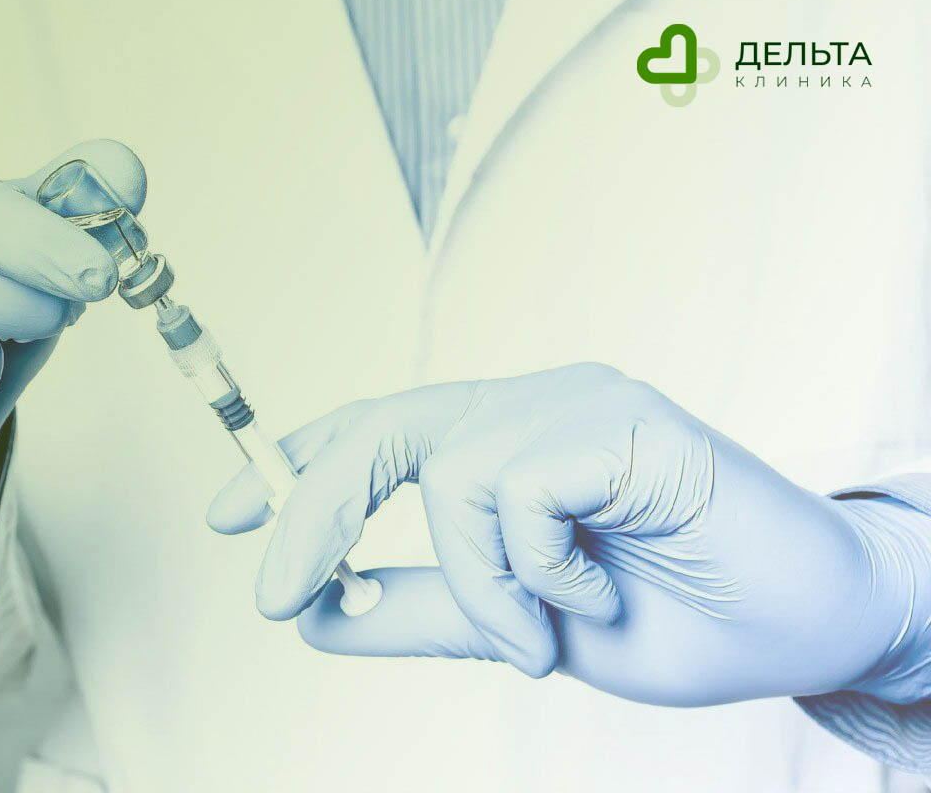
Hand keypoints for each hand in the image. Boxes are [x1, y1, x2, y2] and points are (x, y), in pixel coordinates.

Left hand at [208, 364, 930, 705]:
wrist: (811, 630)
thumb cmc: (676, 619)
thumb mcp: (521, 626)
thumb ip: (425, 610)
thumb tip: (319, 613)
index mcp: (505, 441)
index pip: (378, 430)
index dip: (297, 466)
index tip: (226, 517)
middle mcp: (533, 404)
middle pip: (383, 426)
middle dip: (312, 508)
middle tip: (273, 598)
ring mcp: (579, 400)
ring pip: (451, 472)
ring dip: (479, 586)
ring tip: (542, 636)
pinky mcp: (626, 417)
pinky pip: (518, 490)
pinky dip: (536, 572)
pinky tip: (595, 597)